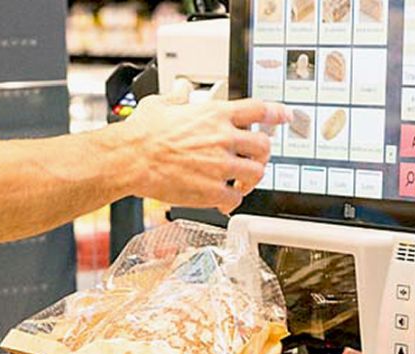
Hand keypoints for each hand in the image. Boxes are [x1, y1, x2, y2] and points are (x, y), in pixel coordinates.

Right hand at [122, 96, 290, 213]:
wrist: (131, 158)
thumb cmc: (142, 133)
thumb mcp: (161, 104)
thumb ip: (178, 97)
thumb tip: (181, 90)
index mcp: (215, 114)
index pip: (259, 109)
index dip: (275, 113)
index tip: (283, 117)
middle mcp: (223, 138)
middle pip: (264, 146)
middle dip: (261, 155)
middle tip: (254, 160)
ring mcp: (220, 166)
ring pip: (256, 174)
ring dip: (250, 180)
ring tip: (240, 184)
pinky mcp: (211, 190)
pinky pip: (235, 199)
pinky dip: (232, 201)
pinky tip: (223, 200)